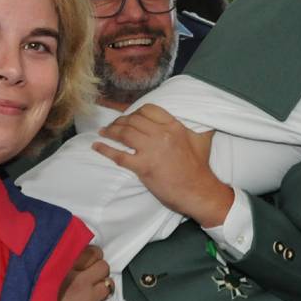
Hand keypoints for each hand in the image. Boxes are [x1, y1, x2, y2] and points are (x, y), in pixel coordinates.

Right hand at [53, 244, 119, 300]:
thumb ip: (53, 268)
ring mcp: (87, 298)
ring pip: (109, 285)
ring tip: (97, 295)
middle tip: (92, 280)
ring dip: (105, 290)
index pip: (93, 252)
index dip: (94, 257)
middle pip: (103, 267)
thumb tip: (63, 262)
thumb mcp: (40, 279)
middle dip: (100, 272)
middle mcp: (79, 281)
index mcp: (66, 269)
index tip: (90, 263)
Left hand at [92, 105, 234, 227]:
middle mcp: (161, 134)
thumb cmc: (200, 166)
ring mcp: (151, 150)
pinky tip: (97, 146)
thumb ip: (197, 126)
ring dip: (110, 131)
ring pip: (124, 134)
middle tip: (113, 125)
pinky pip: (119, 155)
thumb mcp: (202, 139)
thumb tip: (204, 118)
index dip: (135, 111)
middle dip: (120, 121)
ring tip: (103, 132)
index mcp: (174, 126)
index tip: (130, 116)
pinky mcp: (143, 167)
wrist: (198, 190)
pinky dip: (105, 150)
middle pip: (133, 120)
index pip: (148, 110)